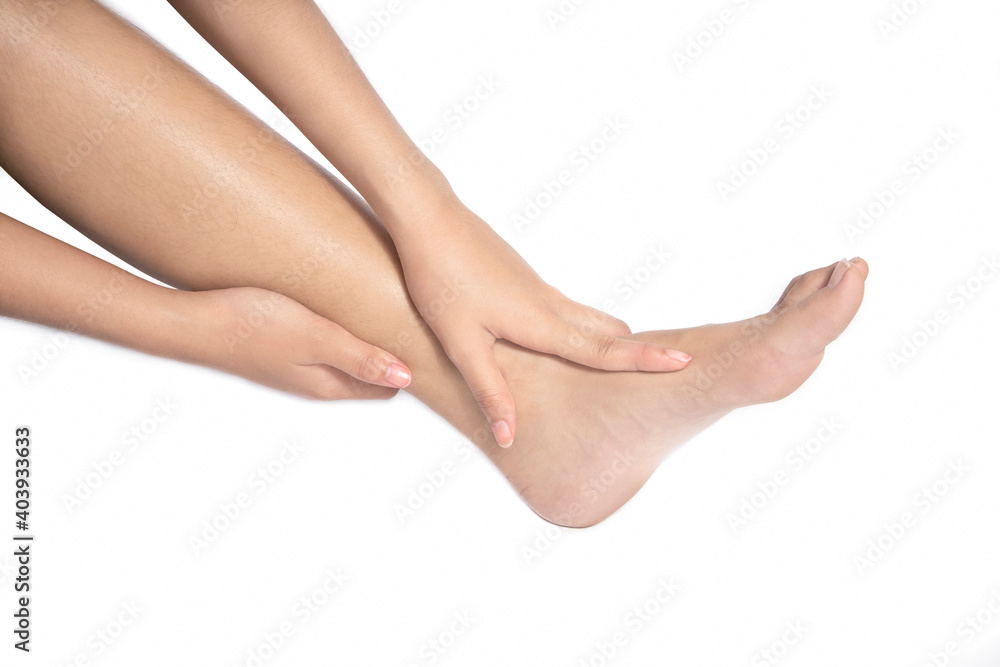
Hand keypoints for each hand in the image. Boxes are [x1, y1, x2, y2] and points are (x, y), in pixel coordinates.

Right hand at [190, 286, 410, 399]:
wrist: (194, 322)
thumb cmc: (253, 325)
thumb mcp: (316, 338)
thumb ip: (361, 357)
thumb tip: (407, 378)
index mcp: (331, 385)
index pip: (387, 387)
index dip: (410, 366)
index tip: (429, 337)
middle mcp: (318, 382)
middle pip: (371, 374)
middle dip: (395, 354)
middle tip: (418, 319)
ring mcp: (299, 367)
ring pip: (350, 360)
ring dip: (370, 343)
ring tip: (390, 309)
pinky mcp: (283, 349)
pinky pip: (327, 346)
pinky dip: (345, 334)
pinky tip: (346, 309)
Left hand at [392, 197, 691, 447]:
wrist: (429, 218)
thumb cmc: (440, 278)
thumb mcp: (460, 343)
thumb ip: (489, 392)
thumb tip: (510, 437)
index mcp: (540, 321)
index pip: (604, 349)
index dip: (644, 360)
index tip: (686, 363)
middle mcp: (549, 303)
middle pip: (609, 331)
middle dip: (643, 351)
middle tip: (682, 366)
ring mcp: (539, 289)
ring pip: (591, 319)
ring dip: (618, 338)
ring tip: (638, 359)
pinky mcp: (525, 281)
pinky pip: (571, 311)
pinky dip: (591, 328)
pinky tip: (580, 341)